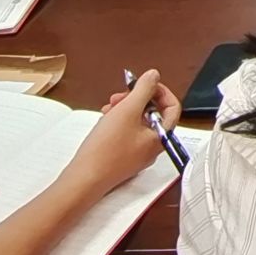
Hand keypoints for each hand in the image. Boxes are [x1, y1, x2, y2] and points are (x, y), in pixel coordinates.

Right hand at [61, 71, 180, 197]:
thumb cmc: (106, 148)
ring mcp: (136, 155)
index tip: (145, 84)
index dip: (160, 92)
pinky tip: (104, 120)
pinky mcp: (121, 158)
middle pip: (153, 114)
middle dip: (137, 100)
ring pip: (137, 123)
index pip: (172, 108)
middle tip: (120, 96)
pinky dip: (117, 122)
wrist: (83, 179)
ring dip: (125, 110)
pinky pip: (126, 134)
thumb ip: (144, 89)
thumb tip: (154, 76)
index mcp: (160, 137)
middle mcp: (152, 148)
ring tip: (109, 108)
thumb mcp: (127, 110)